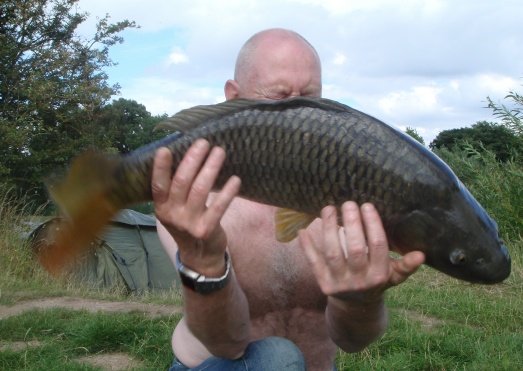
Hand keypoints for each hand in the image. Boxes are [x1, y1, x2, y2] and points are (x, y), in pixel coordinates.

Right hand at [151, 139, 240, 274]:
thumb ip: (176, 188)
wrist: (199, 256)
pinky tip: (235, 179)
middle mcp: (172, 215)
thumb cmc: (187, 223)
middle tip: (203, 142)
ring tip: (219, 152)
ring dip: (211, 168)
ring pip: (200, 190)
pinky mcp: (206, 230)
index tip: (165, 149)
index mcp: (161, 207)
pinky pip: (219, 207)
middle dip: (193, 160)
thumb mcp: (174, 209)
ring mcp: (189, 223)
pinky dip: (228, 191)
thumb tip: (187, 154)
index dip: (160, 168)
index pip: (158, 185)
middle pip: (182, 182)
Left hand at [298, 201, 423, 303]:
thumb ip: (405, 266)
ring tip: (328, 208)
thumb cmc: (376, 281)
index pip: (378, 246)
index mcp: (379, 275)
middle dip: (352, 223)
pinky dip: (307, 246)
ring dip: (329, 229)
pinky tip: (303, 230)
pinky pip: (313, 263)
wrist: (355, 307)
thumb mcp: (392, 276)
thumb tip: (421, 254)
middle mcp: (360, 281)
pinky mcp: (323, 284)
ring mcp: (340, 283)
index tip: (367, 205)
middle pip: (355, 248)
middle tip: (348, 203)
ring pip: (332, 253)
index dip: (372, 224)